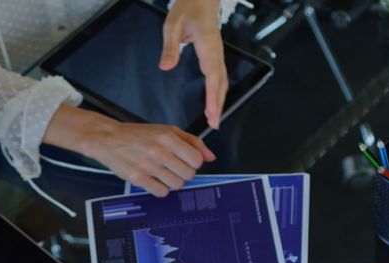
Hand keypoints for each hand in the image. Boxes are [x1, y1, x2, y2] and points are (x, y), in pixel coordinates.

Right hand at [81, 118, 215, 195]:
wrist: (108, 139)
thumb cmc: (137, 135)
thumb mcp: (167, 130)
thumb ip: (191, 141)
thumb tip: (210, 156)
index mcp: (168, 137)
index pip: (196, 160)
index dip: (193, 163)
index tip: (186, 161)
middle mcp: (160, 151)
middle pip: (188, 174)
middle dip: (183, 173)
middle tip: (173, 168)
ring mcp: (149, 166)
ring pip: (176, 185)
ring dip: (172, 182)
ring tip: (162, 173)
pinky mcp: (138, 178)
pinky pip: (161, 192)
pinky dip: (160, 189)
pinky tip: (154, 180)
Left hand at [160, 0, 227, 128]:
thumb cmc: (188, 7)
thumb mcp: (172, 24)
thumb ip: (170, 46)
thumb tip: (166, 67)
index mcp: (208, 46)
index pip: (212, 76)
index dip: (213, 96)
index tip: (212, 113)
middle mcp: (216, 52)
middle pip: (221, 83)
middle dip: (218, 105)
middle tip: (214, 124)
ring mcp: (218, 54)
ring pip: (222, 81)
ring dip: (220, 100)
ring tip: (214, 118)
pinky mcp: (215, 55)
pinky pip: (219, 76)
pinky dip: (218, 91)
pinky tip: (214, 101)